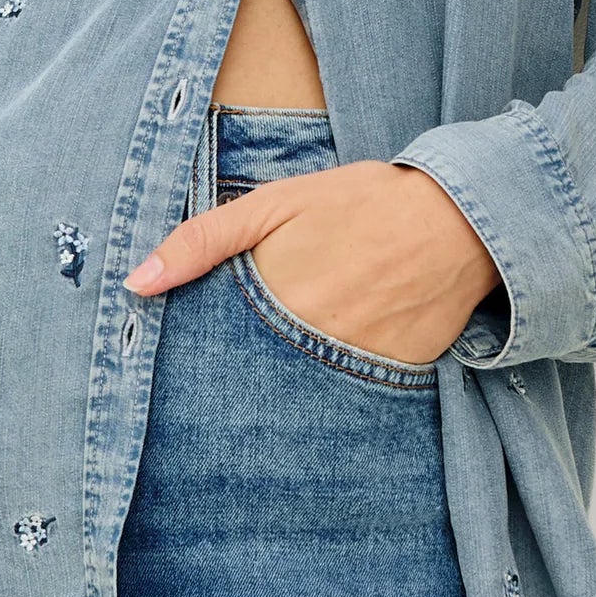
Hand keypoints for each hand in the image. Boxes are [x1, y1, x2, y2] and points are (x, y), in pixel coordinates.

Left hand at [122, 158, 501, 368]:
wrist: (459, 216)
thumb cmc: (359, 202)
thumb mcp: (274, 205)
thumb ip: (203, 241)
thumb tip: (136, 282)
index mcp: (276, 305)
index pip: (217, 356)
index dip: (202, 362)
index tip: (187, 371)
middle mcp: (314, 346)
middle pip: (257, 381)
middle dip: (244, 380)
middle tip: (253, 362)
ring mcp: (359, 369)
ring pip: (303, 393)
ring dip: (290, 384)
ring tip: (296, 364)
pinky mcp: (398, 380)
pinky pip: (355, 394)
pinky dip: (341, 382)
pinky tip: (344, 355)